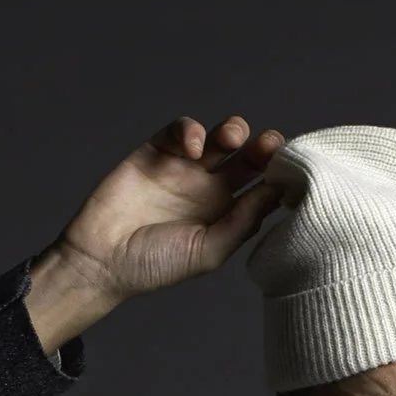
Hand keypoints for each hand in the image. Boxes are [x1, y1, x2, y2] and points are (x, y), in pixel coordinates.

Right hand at [27, 115, 287, 350]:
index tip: (292, 172)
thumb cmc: (155, 265)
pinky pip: (181, 130)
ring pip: (219, 138)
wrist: (103, 258)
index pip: (261, 189)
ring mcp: (184, 168)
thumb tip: (273, 195)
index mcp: (226, 215)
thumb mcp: (206, 252)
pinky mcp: (157, 150)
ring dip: (232, 130)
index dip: (278, 177)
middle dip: (262, 147)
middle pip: (246, 159)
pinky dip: (191, 131)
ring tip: (232, 137)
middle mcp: (209, 189)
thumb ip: (240, 224)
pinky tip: (193, 147)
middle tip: (270, 145)